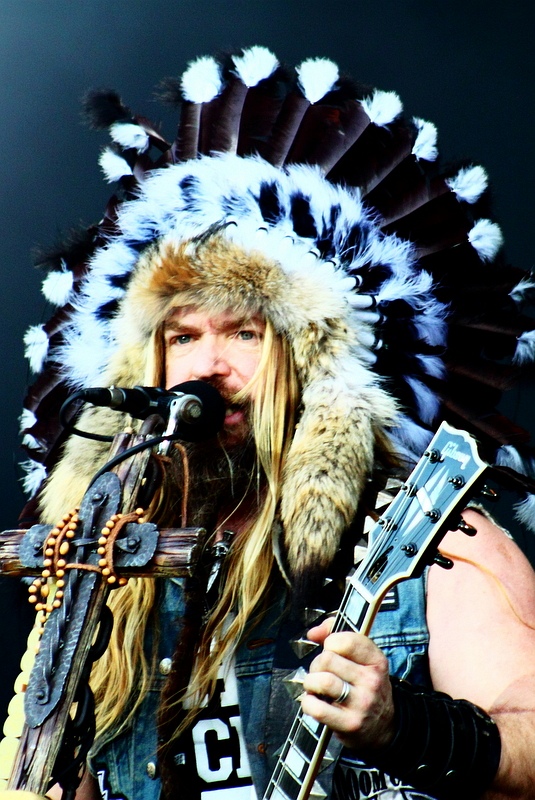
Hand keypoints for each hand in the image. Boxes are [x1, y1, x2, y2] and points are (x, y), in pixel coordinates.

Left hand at [300, 618, 395, 750]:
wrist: (383, 726)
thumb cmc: (364, 685)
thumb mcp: (361, 658)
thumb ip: (335, 634)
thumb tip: (313, 633)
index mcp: (376, 660)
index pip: (346, 640)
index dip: (330, 642)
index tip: (330, 650)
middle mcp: (372, 680)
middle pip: (328, 659)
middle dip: (316, 664)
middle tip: (320, 672)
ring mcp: (362, 703)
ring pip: (323, 681)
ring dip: (310, 683)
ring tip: (314, 687)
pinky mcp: (350, 724)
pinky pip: (318, 709)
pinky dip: (308, 704)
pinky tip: (313, 702)